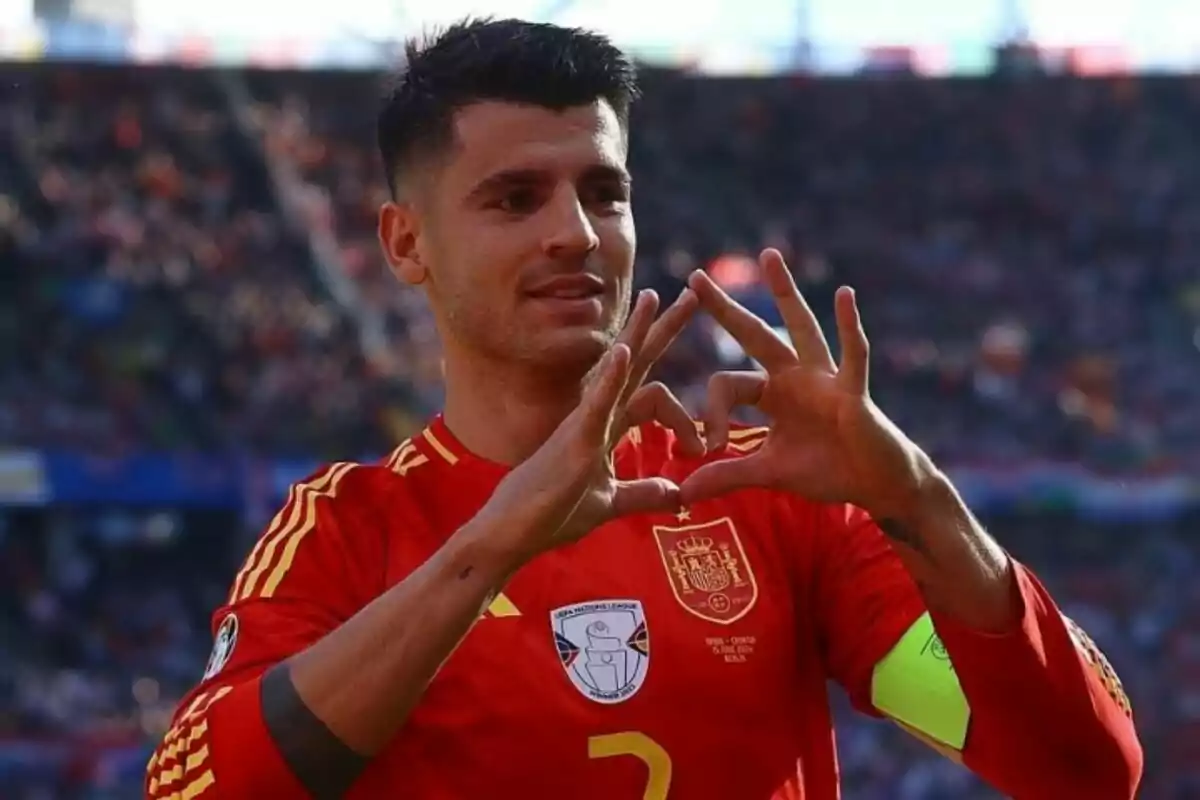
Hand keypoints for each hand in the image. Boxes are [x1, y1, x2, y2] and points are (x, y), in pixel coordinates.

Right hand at [484, 288, 703, 566]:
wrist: (511, 533)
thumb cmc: (551, 515)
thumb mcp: (609, 503)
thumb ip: (644, 494)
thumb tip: (680, 494)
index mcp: (606, 426)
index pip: (651, 394)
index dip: (684, 415)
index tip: (704, 448)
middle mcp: (596, 415)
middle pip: (636, 361)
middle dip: (664, 328)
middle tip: (692, 293)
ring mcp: (585, 423)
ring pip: (618, 368)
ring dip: (639, 331)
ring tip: (658, 296)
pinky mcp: (575, 441)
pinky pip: (596, 402)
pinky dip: (610, 376)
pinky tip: (624, 350)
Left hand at [680, 249, 935, 519]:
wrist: (878, 486)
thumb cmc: (828, 472)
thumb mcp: (769, 474)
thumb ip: (726, 476)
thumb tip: (681, 493)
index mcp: (772, 394)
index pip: (727, 385)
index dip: (713, 414)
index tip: (710, 447)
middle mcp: (795, 376)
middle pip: (753, 335)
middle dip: (725, 308)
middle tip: (695, 277)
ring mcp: (826, 377)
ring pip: (800, 326)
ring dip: (784, 291)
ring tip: (768, 256)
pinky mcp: (853, 390)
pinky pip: (852, 353)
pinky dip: (849, 326)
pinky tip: (844, 294)